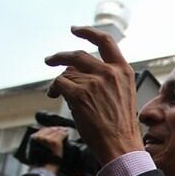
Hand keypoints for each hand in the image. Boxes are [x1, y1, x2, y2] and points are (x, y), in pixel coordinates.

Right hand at [30, 126, 66, 172]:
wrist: (43, 168)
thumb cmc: (39, 162)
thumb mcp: (33, 150)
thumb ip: (37, 142)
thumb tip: (43, 137)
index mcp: (33, 138)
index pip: (42, 130)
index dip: (49, 129)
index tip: (54, 128)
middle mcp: (39, 137)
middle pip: (49, 129)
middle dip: (56, 129)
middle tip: (61, 129)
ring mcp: (47, 139)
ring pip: (56, 131)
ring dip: (61, 131)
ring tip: (64, 131)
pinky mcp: (55, 142)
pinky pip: (62, 135)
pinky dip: (65, 134)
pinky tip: (66, 134)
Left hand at [45, 26, 142, 164]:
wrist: (121, 145)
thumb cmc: (121, 127)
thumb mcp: (124, 95)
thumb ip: (108, 80)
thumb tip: (78, 72)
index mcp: (124, 71)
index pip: (106, 42)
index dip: (88, 32)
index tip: (76, 30)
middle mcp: (109, 73)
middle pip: (78, 55)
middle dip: (60, 56)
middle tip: (50, 60)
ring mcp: (94, 82)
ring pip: (67, 72)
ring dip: (58, 82)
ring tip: (54, 91)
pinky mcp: (79, 94)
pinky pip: (58, 83)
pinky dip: (53, 89)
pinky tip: (53, 96)